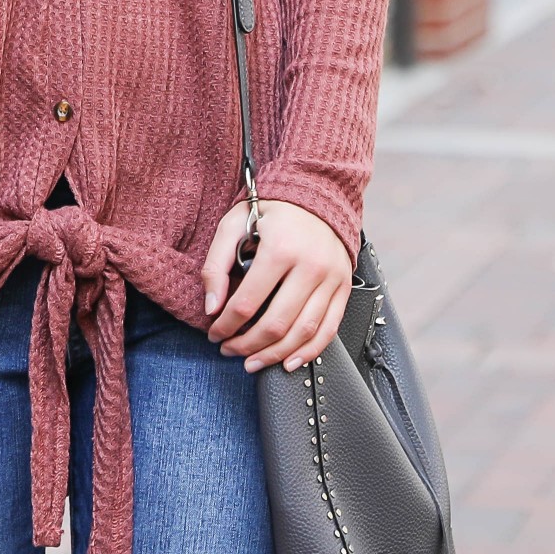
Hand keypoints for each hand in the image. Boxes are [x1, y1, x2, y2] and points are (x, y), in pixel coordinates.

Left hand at [200, 199, 353, 371]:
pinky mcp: (343, 286)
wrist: (316, 191)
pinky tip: (289, 362)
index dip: (226, 325)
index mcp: (280, 249)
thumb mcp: (233, 225)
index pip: (247, 303)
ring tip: (253, 362)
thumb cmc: (271, 210)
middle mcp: (311, 266)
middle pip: (277, 323)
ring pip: (303, 332)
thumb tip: (211, 307)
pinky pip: (329, 329)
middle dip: (247, 345)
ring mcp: (331, 278)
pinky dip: (309, 351)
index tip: (214, 333)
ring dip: (275, 354)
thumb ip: (216, 265)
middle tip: (228, 350)